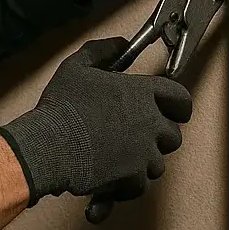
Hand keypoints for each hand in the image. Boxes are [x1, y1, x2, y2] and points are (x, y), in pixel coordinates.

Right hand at [0, 37, 192, 203]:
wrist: (48, 145)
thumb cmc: (61, 107)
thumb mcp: (77, 67)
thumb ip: (102, 51)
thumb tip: (120, 44)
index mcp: (141, 93)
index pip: (180, 98)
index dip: (179, 106)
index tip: (174, 111)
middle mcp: (149, 123)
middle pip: (173, 135)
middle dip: (158, 137)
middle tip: (137, 136)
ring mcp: (143, 153)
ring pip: (157, 163)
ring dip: (143, 162)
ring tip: (120, 159)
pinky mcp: (132, 178)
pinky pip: (140, 185)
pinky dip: (128, 185)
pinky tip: (111, 181)